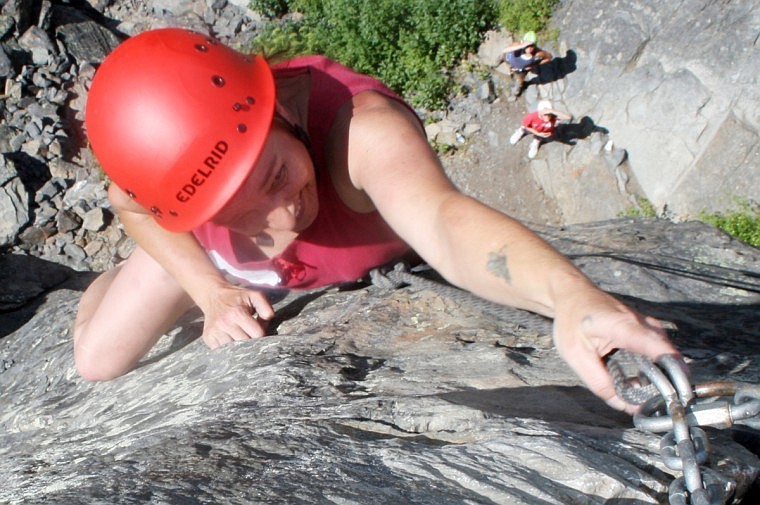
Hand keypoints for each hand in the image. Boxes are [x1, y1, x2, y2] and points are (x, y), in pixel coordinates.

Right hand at [198, 282, 274, 348]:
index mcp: (238, 313)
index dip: (261, 333)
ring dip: (240, 347)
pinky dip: (228, 349)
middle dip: (251, 341)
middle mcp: (225, 323)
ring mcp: (215, 332)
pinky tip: (231, 340)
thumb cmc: (237, 297)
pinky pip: (222, 350)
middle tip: (250, 334)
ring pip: (234, 351)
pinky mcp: (208, 338)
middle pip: (246, 344)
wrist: (213, 295)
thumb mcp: (255, 296)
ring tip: (240, 338)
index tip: (258, 329)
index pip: (257, 334)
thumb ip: (266, 309)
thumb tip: (267, 324)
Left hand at [552, 289, 678, 413]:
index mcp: (623, 325)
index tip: (678, 392)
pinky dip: (656, 366)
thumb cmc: (571, 320)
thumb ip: (600, 383)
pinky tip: (642, 380)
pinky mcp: (647, 328)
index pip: (658, 347)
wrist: (572, 294)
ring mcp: (647, 324)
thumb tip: (625, 406)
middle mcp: (641, 322)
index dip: (672, 370)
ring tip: (647, 394)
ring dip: (662, 375)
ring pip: (666, 354)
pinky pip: (660, 351)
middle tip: (656, 404)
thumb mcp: (576, 355)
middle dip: (668, 382)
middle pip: (668, 355)